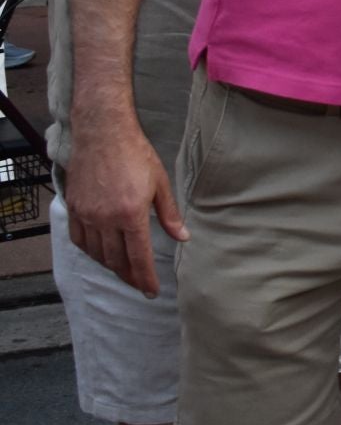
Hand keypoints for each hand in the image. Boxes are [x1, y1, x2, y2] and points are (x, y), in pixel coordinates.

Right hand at [64, 119, 185, 297]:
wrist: (104, 133)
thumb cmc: (136, 154)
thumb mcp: (160, 183)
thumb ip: (169, 214)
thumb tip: (183, 237)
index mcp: (131, 214)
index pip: (138, 257)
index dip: (145, 278)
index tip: (151, 291)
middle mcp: (106, 219)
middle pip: (116, 260)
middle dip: (130, 276)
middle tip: (140, 285)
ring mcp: (87, 215)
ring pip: (97, 253)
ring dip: (110, 266)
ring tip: (124, 271)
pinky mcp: (74, 208)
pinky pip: (79, 240)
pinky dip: (90, 252)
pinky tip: (100, 254)